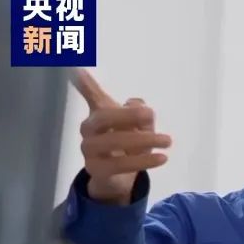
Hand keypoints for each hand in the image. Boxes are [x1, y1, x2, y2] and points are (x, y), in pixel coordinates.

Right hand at [71, 69, 171, 204]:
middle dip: (128, 115)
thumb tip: (136, 103)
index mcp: (98, 113)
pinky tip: (162, 158)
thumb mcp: (136, 125)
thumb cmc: (126, 143)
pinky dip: (142, 161)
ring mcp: (89, 150)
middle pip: (103, 117)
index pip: (91, 93)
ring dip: (142, 140)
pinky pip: (118, 165)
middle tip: (151, 114)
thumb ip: (138, 111)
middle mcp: (88, 129)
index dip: (84, 81)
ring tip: (167, 140)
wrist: (117, 177)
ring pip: (112, 142)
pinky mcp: (96, 170)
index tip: (77, 66)